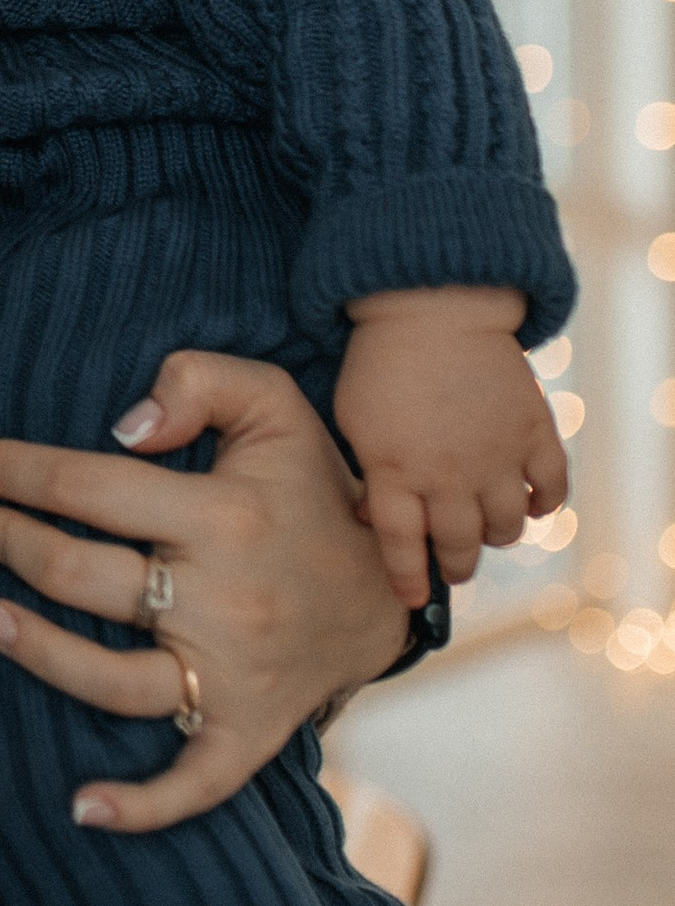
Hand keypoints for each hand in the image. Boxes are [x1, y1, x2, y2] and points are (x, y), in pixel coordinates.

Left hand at [0, 350, 409, 833]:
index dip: (16, 471)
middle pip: (82, 578)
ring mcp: (233, 677)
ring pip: (111, 680)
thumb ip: (199, 382)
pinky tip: (81, 807)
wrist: (391, 586)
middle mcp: (224, 601)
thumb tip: (123, 426)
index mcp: (223, 515)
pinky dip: (140, 806)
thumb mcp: (275, 405)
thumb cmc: (312, 488)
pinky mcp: (248, 732)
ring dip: (36, 652)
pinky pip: (193, 783)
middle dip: (7, 543)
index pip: (88, 489)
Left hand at [335, 287, 564, 609]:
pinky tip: (530, 503)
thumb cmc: (380, 362)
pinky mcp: (532, 432)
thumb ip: (369, 473)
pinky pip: (552, 489)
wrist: (432, 306)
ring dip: (497, 537)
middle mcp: (447, 474)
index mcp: (394, 471)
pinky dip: (544, 505)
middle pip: (458, 546)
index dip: (408, 579)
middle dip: (456, 565)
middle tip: (455, 566)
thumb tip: (374, 521)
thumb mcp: (353, 420)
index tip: (412, 599)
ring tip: (488, 531)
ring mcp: (495, 455)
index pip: (402, 547)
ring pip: (506, 529)